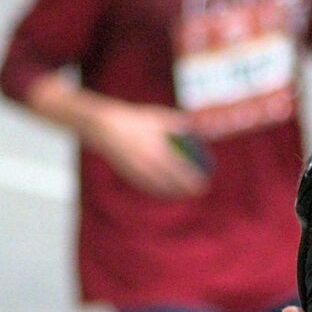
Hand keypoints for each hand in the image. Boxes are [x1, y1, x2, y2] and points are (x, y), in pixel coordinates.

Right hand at [85, 100, 207, 198]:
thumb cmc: (136, 120)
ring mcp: (138, 170)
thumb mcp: (158, 116)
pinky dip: (158, 191)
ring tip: (185, 194)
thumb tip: (199, 127)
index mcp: (157, 147)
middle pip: (171, 181)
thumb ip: (179, 122)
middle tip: (200, 190)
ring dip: (173, 193)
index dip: (193, 177)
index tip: (205, 180)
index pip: (180, 167)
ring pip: (159, 187)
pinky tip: (166, 192)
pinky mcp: (130, 175)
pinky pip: (147, 186)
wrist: (106, 127)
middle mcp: (148, 161)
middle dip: (187, 189)